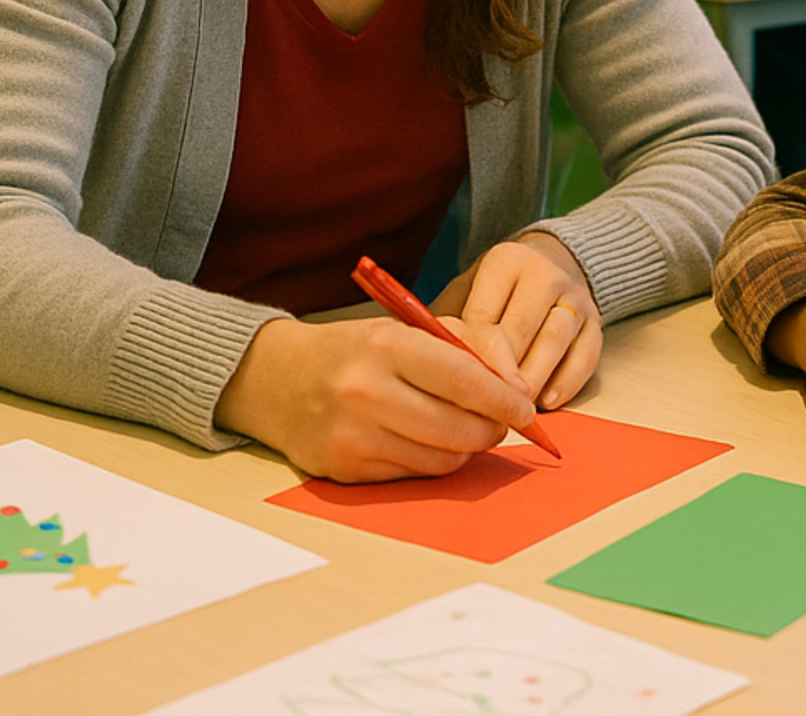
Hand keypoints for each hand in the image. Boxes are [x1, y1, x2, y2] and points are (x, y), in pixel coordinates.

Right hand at [213, 316, 536, 481]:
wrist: (279, 379)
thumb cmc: (358, 351)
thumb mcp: (409, 329)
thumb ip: (471, 349)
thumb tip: (519, 391)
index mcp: (387, 346)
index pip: (466, 381)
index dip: (505, 401)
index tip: (525, 409)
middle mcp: (366, 392)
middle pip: (460, 430)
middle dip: (492, 430)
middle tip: (499, 424)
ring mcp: (352, 436)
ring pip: (441, 461)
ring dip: (464, 450)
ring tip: (462, 430)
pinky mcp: (344, 470)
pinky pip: (412, 476)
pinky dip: (431, 462)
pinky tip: (425, 442)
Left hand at [431, 234, 601, 409]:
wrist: (558, 261)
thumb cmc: (502, 289)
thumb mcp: (472, 288)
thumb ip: (453, 321)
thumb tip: (430, 360)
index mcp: (506, 262)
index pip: (484, 315)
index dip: (472, 355)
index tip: (461, 385)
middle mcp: (545, 274)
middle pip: (520, 328)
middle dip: (502, 372)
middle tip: (485, 406)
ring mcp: (575, 298)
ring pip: (554, 340)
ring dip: (533, 378)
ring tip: (514, 409)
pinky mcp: (596, 322)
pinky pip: (585, 355)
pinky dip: (567, 382)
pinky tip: (547, 402)